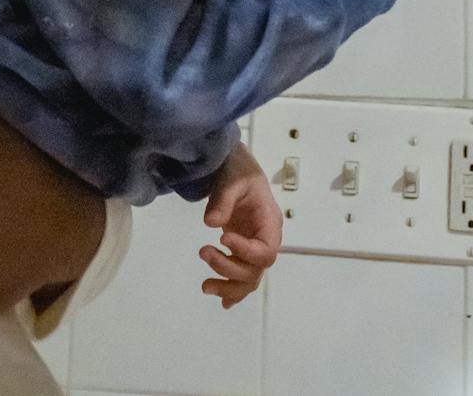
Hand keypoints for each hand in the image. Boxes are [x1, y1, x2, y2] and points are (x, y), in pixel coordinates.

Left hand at [199, 144, 281, 308]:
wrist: (237, 170)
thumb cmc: (238, 171)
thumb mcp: (231, 180)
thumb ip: (223, 200)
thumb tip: (211, 223)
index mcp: (270, 222)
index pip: (265, 250)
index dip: (245, 251)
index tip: (222, 238)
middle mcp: (267, 239)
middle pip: (256, 269)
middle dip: (229, 267)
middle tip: (202, 251)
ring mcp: (256, 247)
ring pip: (250, 279)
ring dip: (229, 287)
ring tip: (204, 286)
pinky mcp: (244, 251)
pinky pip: (244, 276)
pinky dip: (234, 291)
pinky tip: (223, 302)